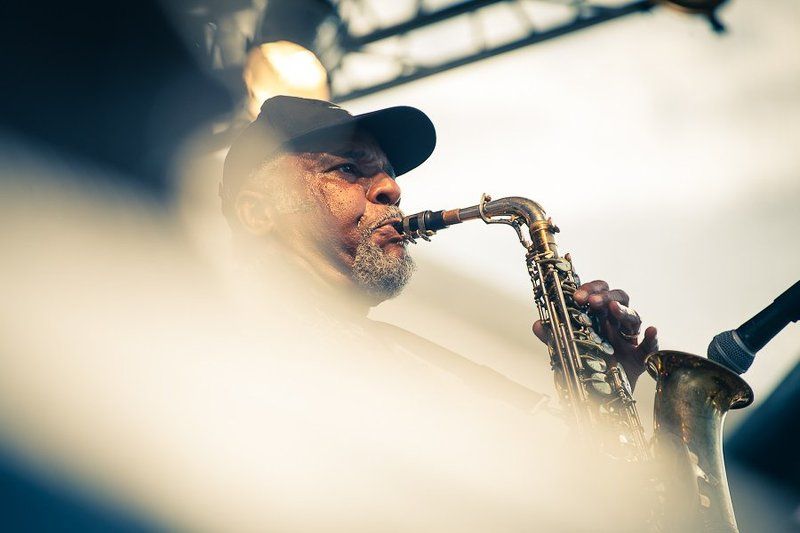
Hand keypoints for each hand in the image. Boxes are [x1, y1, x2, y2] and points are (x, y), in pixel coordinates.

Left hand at [532, 280, 657, 390]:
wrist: (594, 399)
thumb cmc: (582, 369)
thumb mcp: (564, 351)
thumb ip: (552, 337)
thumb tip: (537, 325)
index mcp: (596, 318)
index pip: (597, 294)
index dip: (589, 289)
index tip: (577, 295)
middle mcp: (614, 325)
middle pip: (617, 298)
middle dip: (605, 296)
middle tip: (591, 301)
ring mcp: (628, 340)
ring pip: (633, 317)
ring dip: (623, 310)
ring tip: (612, 308)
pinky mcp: (639, 359)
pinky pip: (650, 346)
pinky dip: (652, 337)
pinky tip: (652, 330)